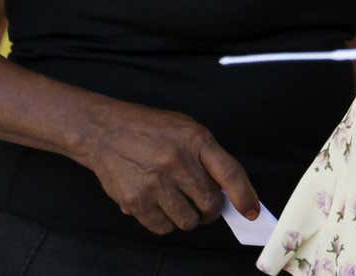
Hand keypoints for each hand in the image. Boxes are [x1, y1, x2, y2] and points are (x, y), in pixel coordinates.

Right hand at [76, 101, 257, 235]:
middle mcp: (177, 162)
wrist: (104, 131)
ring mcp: (155, 184)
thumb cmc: (150, 130)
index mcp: (195, 140)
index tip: (251, 212)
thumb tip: (230, 191)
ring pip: (187, 221)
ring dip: (188, 218)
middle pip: (210, 204)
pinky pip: (163, 228)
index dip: (245, 196)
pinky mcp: (135, 202)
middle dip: (211, 211)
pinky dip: (166, 223)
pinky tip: (160, 207)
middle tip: (205, 206)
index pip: (230, 173)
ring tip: (179, 203)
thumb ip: (209, 156)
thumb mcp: (186, 129)